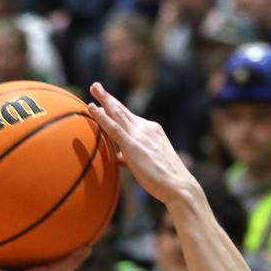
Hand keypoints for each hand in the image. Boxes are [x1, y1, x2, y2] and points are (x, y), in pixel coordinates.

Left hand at [87, 82, 197, 206]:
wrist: (178, 185)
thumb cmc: (163, 179)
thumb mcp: (147, 163)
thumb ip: (130, 157)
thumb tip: (118, 157)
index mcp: (151, 130)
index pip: (129, 117)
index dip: (116, 107)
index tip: (105, 99)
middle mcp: (146, 128)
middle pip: (122, 110)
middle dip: (108, 97)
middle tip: (95, 85)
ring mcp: (139, 135)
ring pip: (118, 113)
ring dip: (104, 99)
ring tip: (93, 88)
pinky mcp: (133, 146)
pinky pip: (114, 128)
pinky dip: (102, 117)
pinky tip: (92, 108)